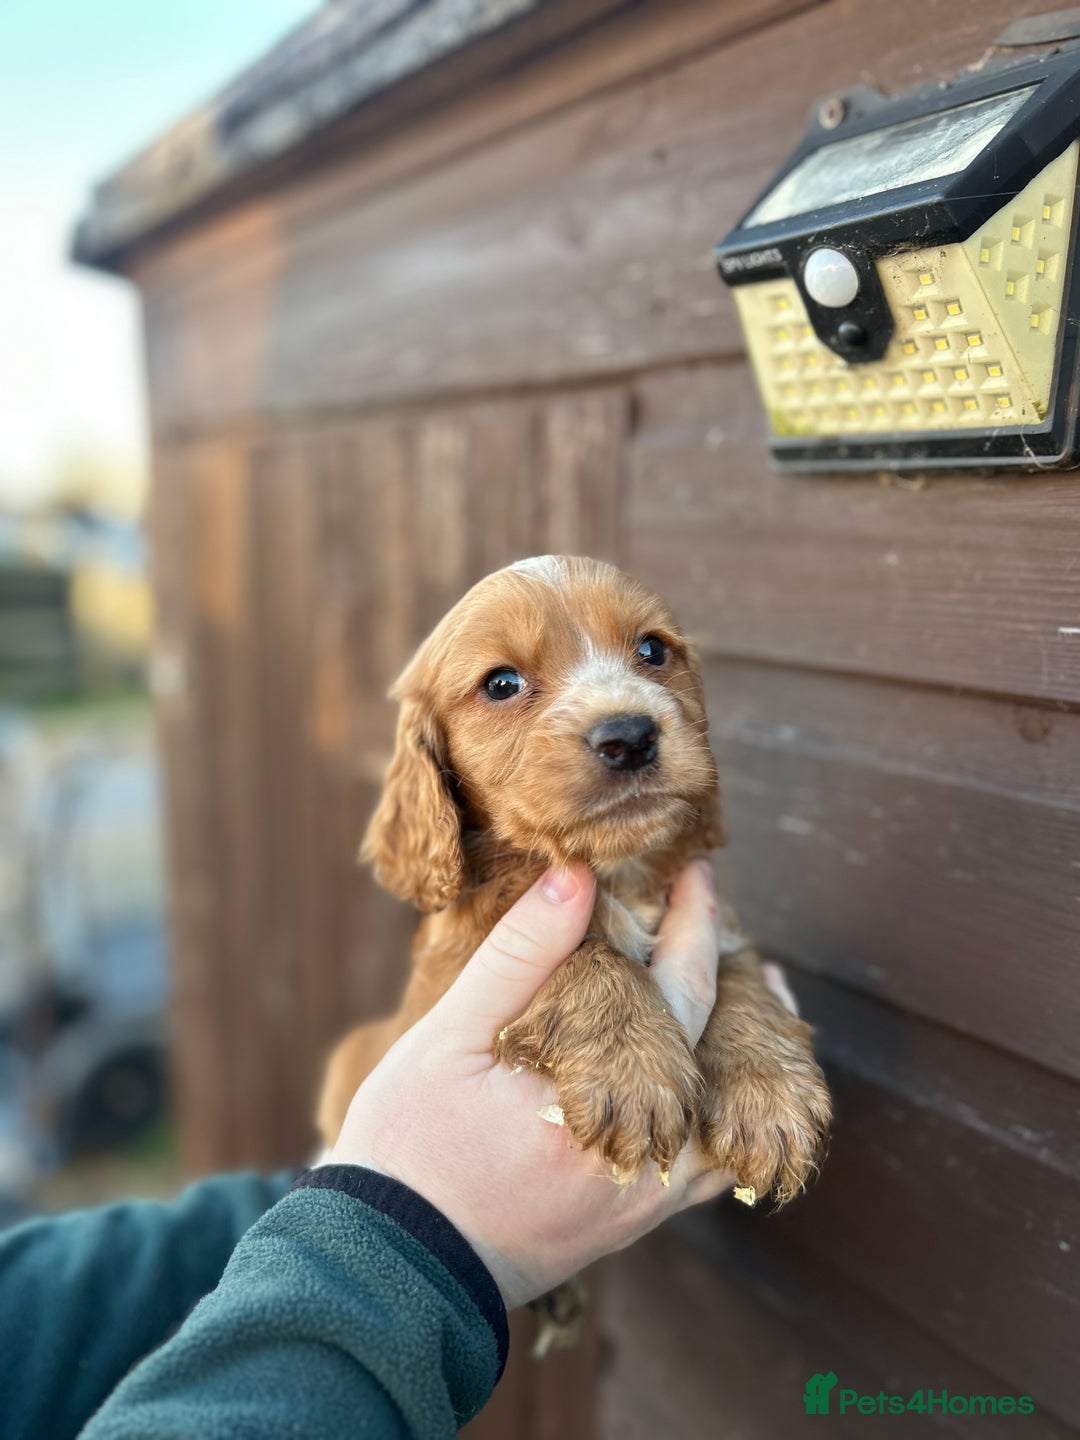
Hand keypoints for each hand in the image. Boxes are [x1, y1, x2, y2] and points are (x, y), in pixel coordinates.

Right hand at [328, 862, 786, 1308]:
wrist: (391, 1274)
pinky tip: (721, 1071)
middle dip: (721, 967)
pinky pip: (708, 1160)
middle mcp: (644, 1155)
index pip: (677, 990)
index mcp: (602, 1099)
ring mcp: (646, 1197)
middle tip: (717, 907)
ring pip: (730, 1111)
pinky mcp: (632, 1220)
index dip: (690, 921)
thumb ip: (519, 956)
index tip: (694, 868)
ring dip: (742, 1040)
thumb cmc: (408, 1149)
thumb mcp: (449, 1039)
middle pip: (718, 1048)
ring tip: (757, 981)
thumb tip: (576, 878)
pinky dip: (726, 1105)